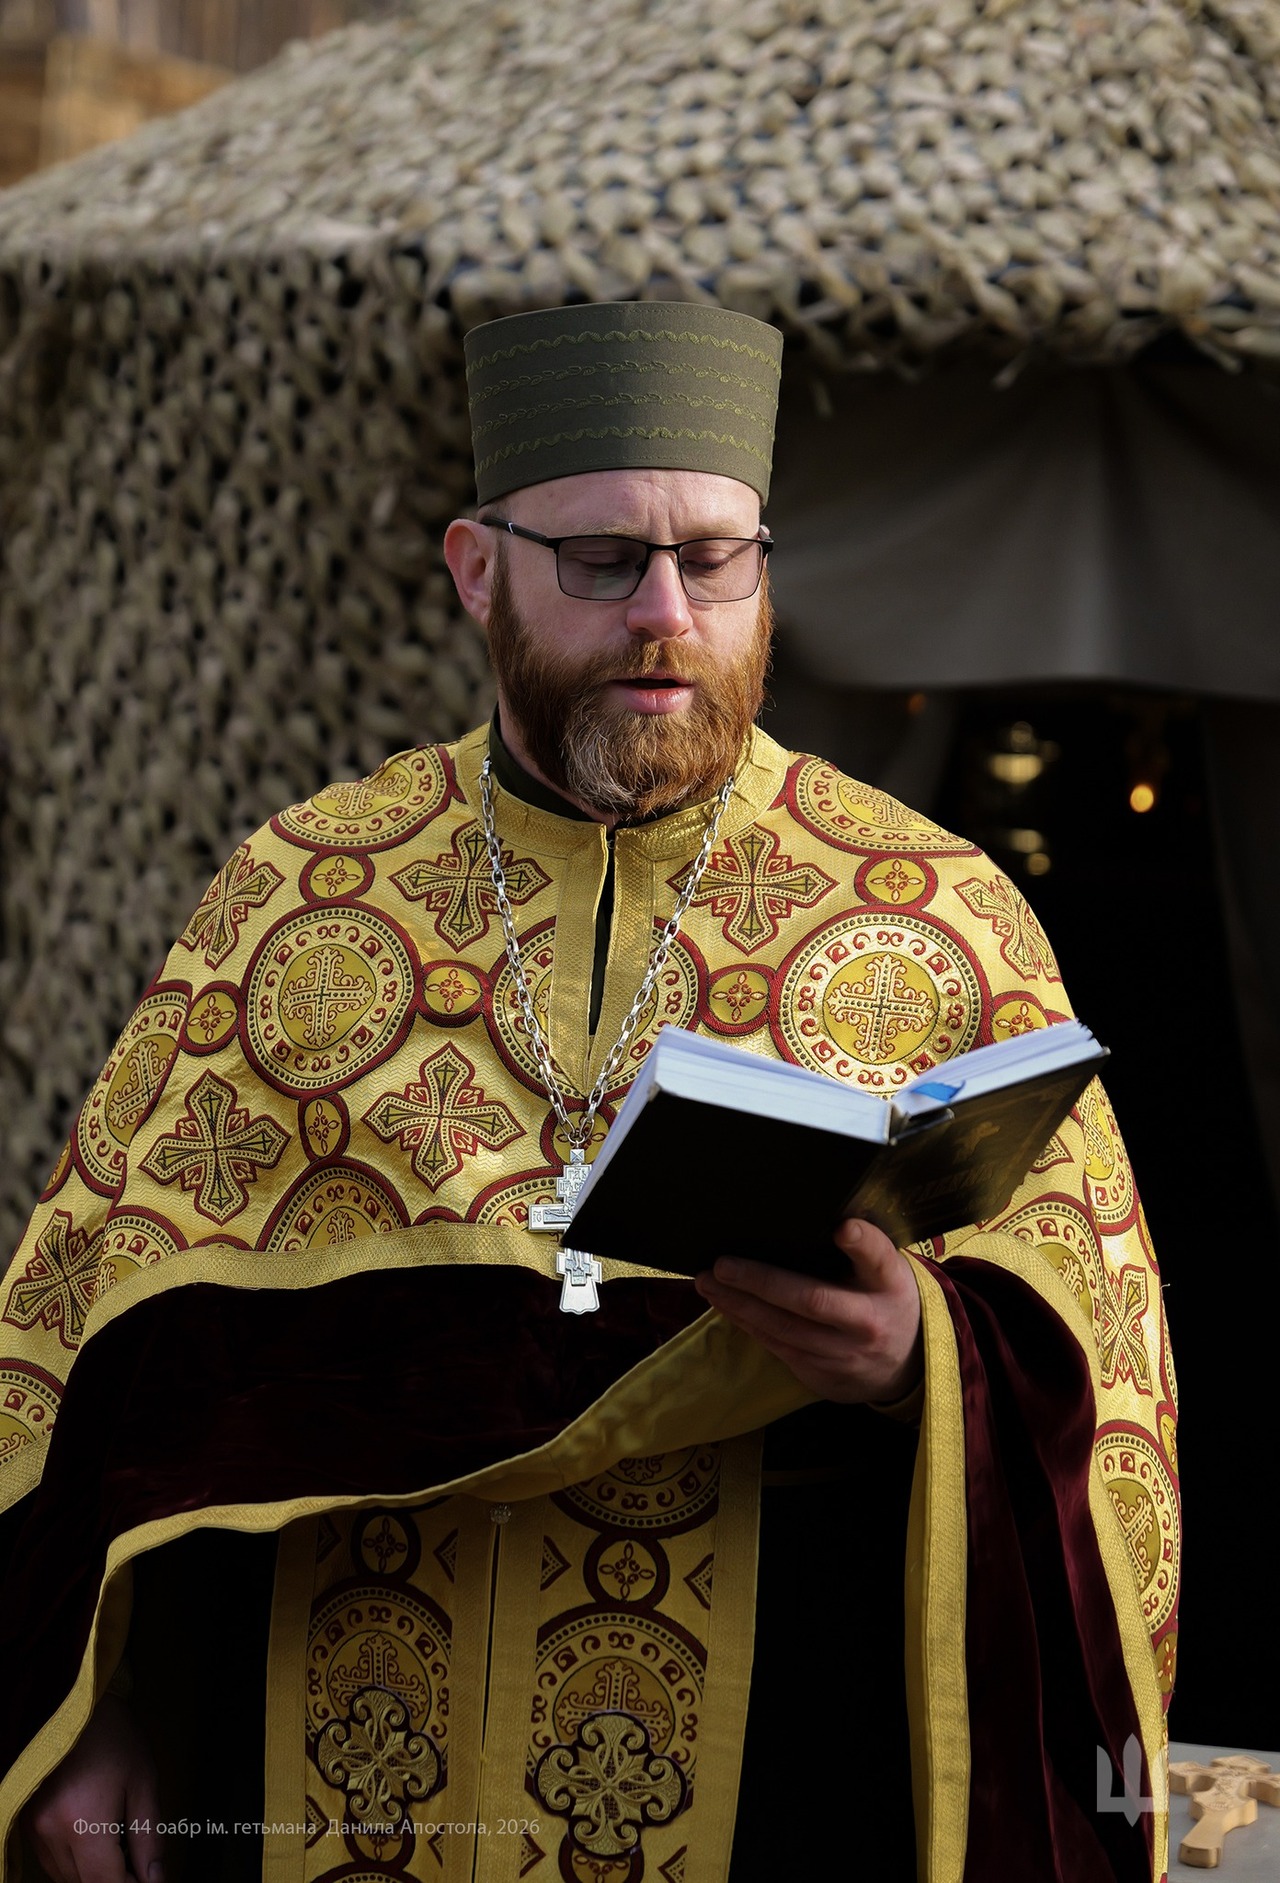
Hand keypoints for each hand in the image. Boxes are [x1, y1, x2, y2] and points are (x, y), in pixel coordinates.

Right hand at [22, 1694, 162, 1882]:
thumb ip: (149, 1837)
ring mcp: (35, 1830)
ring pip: (65, 1878)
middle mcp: (52, 1833)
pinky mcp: (28, 1824)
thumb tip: (155, 1878)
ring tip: (119, 1849)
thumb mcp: (143, 1784)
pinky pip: (52, 1862)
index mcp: (83, 1822)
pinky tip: (95, 1844)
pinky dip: (75, 1864)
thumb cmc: (116, 1738)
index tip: (148, 1880)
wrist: (77, 1705)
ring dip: (93, 1875)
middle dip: (114, 1879)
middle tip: (138, 1865)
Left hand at [694, 1216, 922, 1403]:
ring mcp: (843, 1356)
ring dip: (740, 1306)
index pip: (878, 1260)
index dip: (861, 1243)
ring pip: (784, 1330)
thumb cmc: (887, 1301)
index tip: (842, 1228)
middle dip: (760, 1282)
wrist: (906, 1367)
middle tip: (721, 1265)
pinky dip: (749, 1326)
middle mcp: (867, 1324)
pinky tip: (728, 1307)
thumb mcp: (889, 1271)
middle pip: (810, 1301)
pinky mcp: (822, 1377)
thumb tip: (830, 1222)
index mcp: (889, 1288)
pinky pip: (779, 1348)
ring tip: (709, 1284)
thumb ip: (866, 1248)